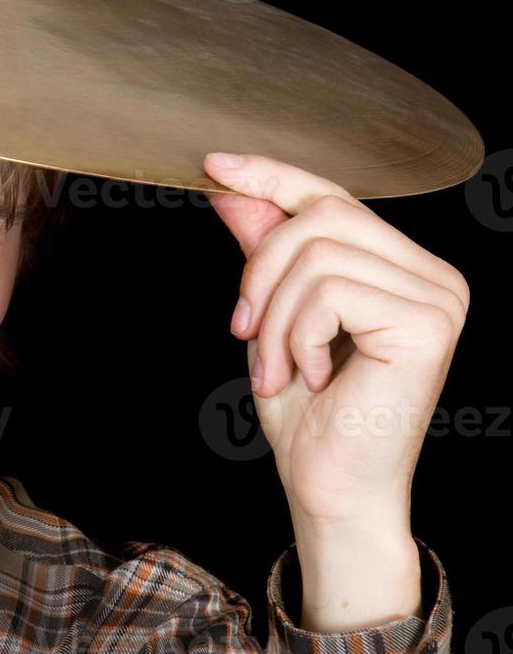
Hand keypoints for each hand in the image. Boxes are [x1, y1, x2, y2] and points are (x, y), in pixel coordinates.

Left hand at [202, 152, 468, 532]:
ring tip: (275, 368)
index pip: (333, 197)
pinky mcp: (428, 323)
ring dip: (274, 318)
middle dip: (260, 270)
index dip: (272, 175)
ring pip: (317, 254)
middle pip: (321, 216)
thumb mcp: (271, 316)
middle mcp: (433, 275)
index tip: (213, 165)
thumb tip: (230, 186)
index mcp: (402, 268)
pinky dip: (296, 336)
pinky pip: (329, 292)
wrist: (329, 489)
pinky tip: (310, 377)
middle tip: (242, 330)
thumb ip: (262, 250)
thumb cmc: (307, 415)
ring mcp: (438, 297)